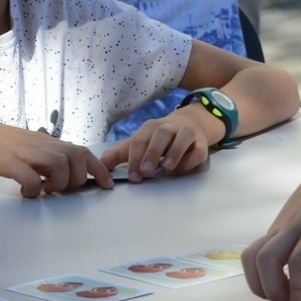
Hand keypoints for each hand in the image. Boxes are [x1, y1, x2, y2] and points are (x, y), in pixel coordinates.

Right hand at [0, 115, 111, 196]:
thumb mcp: (26, 147)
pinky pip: (31, 178)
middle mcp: (41, 144)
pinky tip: (24, 192)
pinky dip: (33, 190)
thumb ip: (44, 157)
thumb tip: (59, 175)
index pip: (84, 152)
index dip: (99, 169)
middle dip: (77, 179)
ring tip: (43, 189)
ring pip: (61, 166)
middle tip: (58, 188)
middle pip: (78, 158)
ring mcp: (25, 151)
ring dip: (58, 184)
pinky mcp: (8, 162)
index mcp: (47, 141)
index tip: (108, 185)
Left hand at [101, 107, 216, 181]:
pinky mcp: (202, 143)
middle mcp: (169, 127)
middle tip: (146, 172)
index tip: (133, 177)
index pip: (140, 140)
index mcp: (150, 127)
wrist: (191, 123)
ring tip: (166, 169)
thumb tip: (98, 165)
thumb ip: (118, 154)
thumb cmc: (159, 139)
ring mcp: (187, 133)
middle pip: (161, 135)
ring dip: (174, 153)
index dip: (135, 158)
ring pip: (182, 138)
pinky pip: (199, 150)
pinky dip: (190, 160)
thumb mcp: (139, 143)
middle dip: (153, 153)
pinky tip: (180, 170)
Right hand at [242, 150, 300, 300]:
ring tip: (282, 295)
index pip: (299, 262)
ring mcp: (279, 225)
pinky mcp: (273, 228)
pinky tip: (278, 281)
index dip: (297, 290)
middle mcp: (293, 225)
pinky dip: (259, 272)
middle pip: (266, 260)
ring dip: (259, 283)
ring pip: (252, 256)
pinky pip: (256, 251)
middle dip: (272, 290)